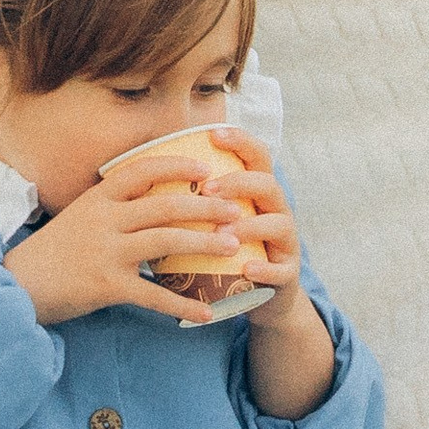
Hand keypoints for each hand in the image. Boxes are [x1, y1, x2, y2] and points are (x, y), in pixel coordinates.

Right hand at [4, 137, 261, 328]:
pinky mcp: (106, 285)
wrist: (19, 285)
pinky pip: (153, 294)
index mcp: (98, 198)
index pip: (142, 170)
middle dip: (206, 206)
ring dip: (204, 244)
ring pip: (165, 241)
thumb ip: (112, 207)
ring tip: (232, 247)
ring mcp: (105, 252)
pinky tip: (207, 311)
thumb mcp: (79, 217)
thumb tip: (153, 199)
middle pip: (164, 205)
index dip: (177, 166)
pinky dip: (183, 304)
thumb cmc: (54, 251)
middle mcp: (104, 220)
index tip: (207, 167)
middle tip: (236, 210)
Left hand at [207, 129, 303, 325]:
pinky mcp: (287, 274)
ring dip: (250, 227)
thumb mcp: (212, 219)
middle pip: (268, 184)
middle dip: (239, 183)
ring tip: (222, 233)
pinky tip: (246, 269)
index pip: (256, 156)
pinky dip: (264, 269)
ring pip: (278, 224)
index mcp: (256, 192)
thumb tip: (140, 175)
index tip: (213, 134)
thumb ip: (191, 198)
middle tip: (207, 190)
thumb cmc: (224, 249)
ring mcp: (285, 242)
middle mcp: (275, 210)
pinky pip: (281, 270)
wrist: (258, 295)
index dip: (240, 141)